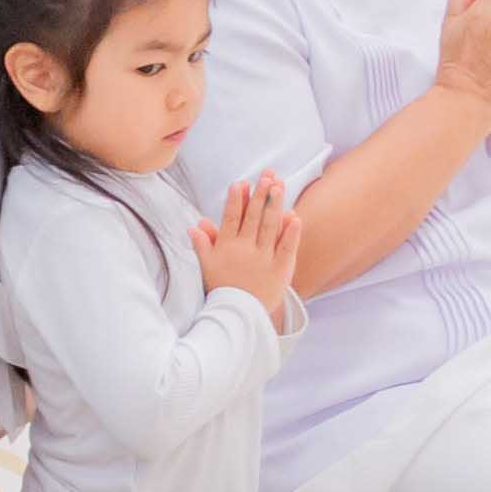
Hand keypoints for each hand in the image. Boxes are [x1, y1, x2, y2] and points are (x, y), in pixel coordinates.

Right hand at [195, 171, 303, 319]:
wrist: (238, 315)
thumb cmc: (221, 289)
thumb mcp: (207, 266)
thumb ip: (203, 244)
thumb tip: (195, 225)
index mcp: (226, 247)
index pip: (231, 218)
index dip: (236, 200)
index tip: (240, 183)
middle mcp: (245, 249)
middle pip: (253, 217)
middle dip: (259, 195)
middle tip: (266, 176)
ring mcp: (263, 259)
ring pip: (269, 227)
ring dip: (274, 206)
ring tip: (278, 187)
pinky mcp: (279, 270)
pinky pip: (286, 248)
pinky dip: (291, 233)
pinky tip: (294, 217)